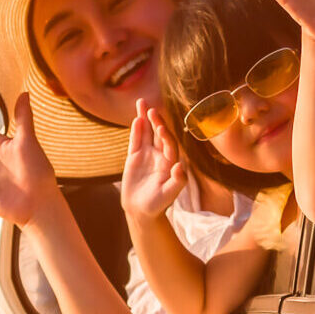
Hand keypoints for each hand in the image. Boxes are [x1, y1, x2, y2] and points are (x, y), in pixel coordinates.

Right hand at [120, 100, 188, 218]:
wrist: (141, 210)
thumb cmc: (158, 204)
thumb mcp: (169, 195)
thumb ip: (177, 181)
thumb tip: (181, 166)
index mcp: (170, 162)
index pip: (170, 144)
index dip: (166, 136)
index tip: (161, 128)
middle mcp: (160, 155)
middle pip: (159, 134)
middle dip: (157, 121)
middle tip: (152, 109)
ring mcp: (147, 155)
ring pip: (146, 133)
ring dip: (145, 118)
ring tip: (142, 102)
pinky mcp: (134, 157)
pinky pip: (136, 140)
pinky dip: (136, 130)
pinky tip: (136, 119)